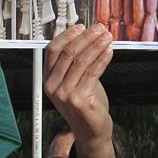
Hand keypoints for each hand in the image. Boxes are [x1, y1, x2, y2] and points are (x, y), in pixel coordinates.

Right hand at [44, 23, 115, 157]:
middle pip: (67, 53)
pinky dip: (102, 59)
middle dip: (86, 37)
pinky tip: (109, 51)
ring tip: (107, 37)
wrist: (91, 130)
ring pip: (81, 61)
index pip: (52, 50)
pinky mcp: (79, 100)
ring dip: (96, 46)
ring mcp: (64, 94)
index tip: (82, 26)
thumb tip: (87, 36)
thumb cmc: (85, 102)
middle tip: (100, 28)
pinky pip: (93, 73)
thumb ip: (76, 61)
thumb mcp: (75, 80)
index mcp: (48, 78)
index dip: (67, 35)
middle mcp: (53, 86)